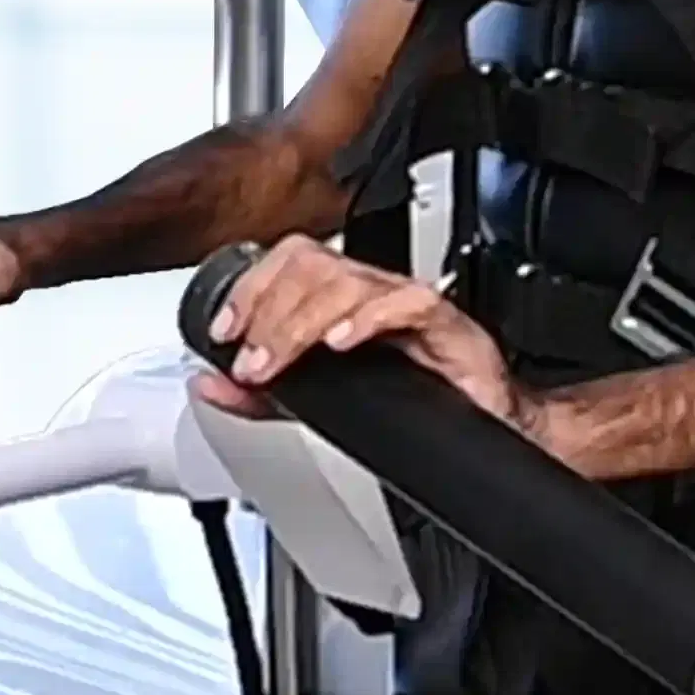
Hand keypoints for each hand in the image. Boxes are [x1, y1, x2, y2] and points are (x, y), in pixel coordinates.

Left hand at [193, 237, 546, 448]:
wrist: (485, 432)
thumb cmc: (416, 406)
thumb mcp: (319, 403)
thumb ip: (262, 395)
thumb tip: (209, 384)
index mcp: (342, 299)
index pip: (289, 262)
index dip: (251, 288)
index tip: (224, 331)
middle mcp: (373, 293)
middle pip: (313, 264)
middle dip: (270, 310)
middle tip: (252, 361)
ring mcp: (408, 305)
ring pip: (349, 281)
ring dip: (302, 322)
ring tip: (281, 361)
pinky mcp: (447, 325)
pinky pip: (408, 302)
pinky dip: (369, 319)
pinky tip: (341, 343)